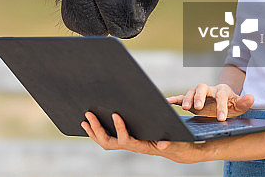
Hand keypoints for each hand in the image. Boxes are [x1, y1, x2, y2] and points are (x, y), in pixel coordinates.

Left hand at [81, 112, 208, 162]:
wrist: (178, 149)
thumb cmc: (178, 142)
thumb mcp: (176, 141)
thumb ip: (169, 142)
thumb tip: (163, 144)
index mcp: (142, 146)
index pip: (127, 140)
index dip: (120, 129)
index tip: (115, 114)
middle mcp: (132, 146)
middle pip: (110, 143)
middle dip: (98, 129)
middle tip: (89, 115)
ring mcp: (127, 144)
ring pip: (106, 142)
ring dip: (94, 131)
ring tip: (85, 119)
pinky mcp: (125, 140)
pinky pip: (108, 138)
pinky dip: (98, 131)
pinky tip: (90, 123)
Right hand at [167, 83, 253, 120]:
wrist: (222, 101)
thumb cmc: (230, 104)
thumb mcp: (238, 105)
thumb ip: (244, 103)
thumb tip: (252, 97)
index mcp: (221, 91)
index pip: (221, 97)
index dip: (221, 107)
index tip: (221, 118)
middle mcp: (208, 90)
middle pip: (202, 88)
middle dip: (199, 97)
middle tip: (198, 107)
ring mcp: (198, 93)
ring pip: (191, 91)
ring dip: (187, 98)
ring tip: (184, 108)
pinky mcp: (190, 98)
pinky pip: (180, 97)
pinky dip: (174, 98)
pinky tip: (167, 102)